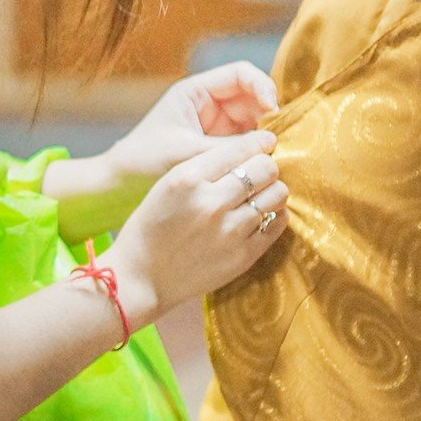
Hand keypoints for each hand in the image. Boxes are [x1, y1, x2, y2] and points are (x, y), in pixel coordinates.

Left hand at [47, 64, 279, 242]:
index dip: (263, 87)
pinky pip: (247, 145)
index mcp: (195, 93)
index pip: (241, 75)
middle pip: (254, 99)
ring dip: (268, 135)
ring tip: (279, 154)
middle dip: (271, 115)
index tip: (274, 110)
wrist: (118, 189)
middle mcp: (209, 106)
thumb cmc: (143, 163)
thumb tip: (271, 144)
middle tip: (284, 138)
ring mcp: (216, 128)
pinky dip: (259, 154)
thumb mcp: (186, 153)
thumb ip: (228, 148)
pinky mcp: (218, 152)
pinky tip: (268, 167)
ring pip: (255, 123)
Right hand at [99, 132, 287, 329]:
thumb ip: (205, 166)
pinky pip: (278, 223)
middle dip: (266, 166)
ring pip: (277, 194)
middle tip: (261, 172)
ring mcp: (230, 231)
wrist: (142, 277)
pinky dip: (275, 214)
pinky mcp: (244, 256)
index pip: (241, 149)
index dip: (259, 143)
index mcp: (187, 179)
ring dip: (272, 190)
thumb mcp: (167, 184)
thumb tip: (250, 149)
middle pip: (265, 169)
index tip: (265, 143)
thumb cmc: (151, 227)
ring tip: (261, 195)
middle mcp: (211, 203)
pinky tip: (262, 215)